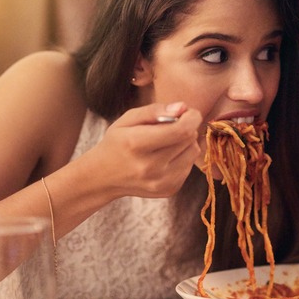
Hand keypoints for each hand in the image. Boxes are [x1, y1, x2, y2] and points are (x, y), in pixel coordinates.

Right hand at [79, 102, 201, 198]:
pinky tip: (166, 157)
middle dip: (187, 127)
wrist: (104, 177)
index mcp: (137, 144)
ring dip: (186, 142)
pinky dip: (183, 157)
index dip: (191, 117)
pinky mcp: (170, 190)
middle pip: (189, 139)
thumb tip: (183, 108)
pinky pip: (189, 166)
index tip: (189, 112)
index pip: (180, 130)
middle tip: (174, 125)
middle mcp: (150, 167)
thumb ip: (155, 110)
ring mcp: (161, 182)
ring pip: (194, 152)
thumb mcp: (127, 120)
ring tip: (167, 142)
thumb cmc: (117, 142)